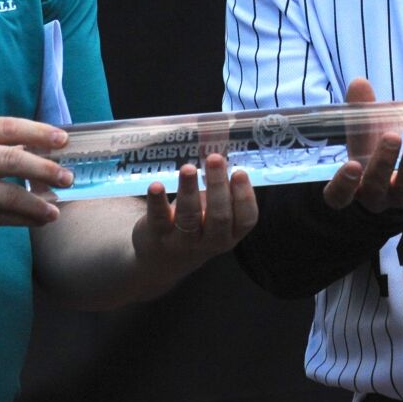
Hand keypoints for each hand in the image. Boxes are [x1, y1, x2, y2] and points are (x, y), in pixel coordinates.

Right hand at [0, 117, 73, 244]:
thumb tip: (38, 149)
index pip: (8, 128)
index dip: (39, 133)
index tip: (63, 140)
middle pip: (12, 160)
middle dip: (45, 168)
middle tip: (68, 175)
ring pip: (8, 195)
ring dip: (38, 203)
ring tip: (56, 208)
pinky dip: (23, 219)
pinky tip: (39, 219)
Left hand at [130, 152, 257, 274]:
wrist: (162, 260)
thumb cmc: (196, 227)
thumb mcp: (213, 214)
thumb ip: (221, 188)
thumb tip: (222, 141)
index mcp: (231, 234)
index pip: (246, 219)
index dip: (245, 196)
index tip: (240, 172)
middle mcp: (210, 241)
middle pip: (219, 216)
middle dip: (217, 186)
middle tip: (215, 158)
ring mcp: (183, 241)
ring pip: (189, 217)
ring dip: (189, 190)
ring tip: (187, 168)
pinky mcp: (158, 236)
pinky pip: (158, 218)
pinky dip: (157, 201)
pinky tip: (156, 185)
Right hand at [323, 77, 402, 210]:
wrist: (394, 184)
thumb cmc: (371, 155)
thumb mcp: (362, 136)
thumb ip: (359, 113)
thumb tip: (360, 83)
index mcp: (352, 187)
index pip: (339, 196)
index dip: (344, 185)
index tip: (352, 166)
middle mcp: (375, 197)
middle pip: (376, 186)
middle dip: (383, 162)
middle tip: (391, 137)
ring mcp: (401, 198)